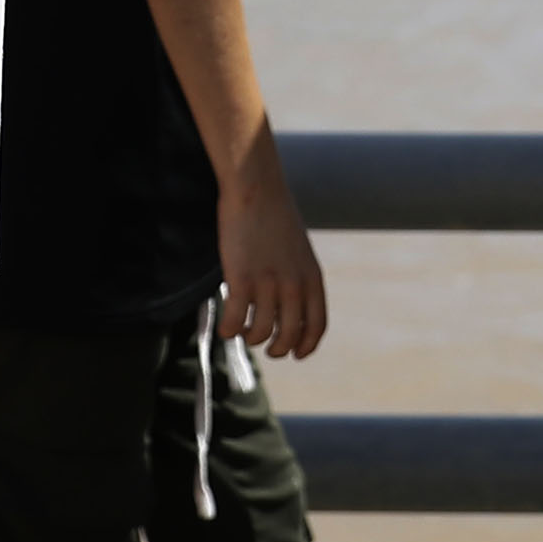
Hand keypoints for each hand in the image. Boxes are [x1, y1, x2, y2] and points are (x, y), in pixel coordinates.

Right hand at [216, 142, 326, 360]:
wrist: (256, 188)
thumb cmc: (274, 215)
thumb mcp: (298, 249)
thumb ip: (297, 277)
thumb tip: (287, 305)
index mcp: (312, 278)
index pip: (316, 326)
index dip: (306, 346)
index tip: (297, 354)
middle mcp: (294, 285)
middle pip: (290, 336)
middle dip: (277, 349)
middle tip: (266, 346)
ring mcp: (268, 284)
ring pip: (261, 332)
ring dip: (251, 337)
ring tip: (242, 330)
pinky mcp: (241, 279)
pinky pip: (234, 320)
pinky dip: (229, 330)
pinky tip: (226, 327)